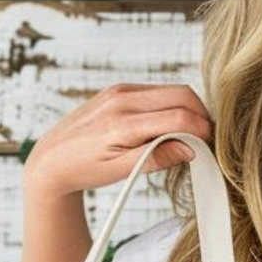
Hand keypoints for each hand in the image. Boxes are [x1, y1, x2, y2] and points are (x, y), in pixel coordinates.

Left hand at [23, 82, 212, 198]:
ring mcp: (121, 91)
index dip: (202, 132)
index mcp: (122, 123)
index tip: (209, 147)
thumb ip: (156, 158)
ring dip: (188, 110)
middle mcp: (122, 99)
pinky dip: (172, 106)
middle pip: (182, 94)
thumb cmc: (83, 168)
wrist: (52, 158)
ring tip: (190, 136)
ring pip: (172, 90)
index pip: (178, 118)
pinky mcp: (120, 89)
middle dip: (201, 115)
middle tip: (206, 139)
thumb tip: (190, 149)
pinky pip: (157, 91)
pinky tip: (170, 127)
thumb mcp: (121, 171)